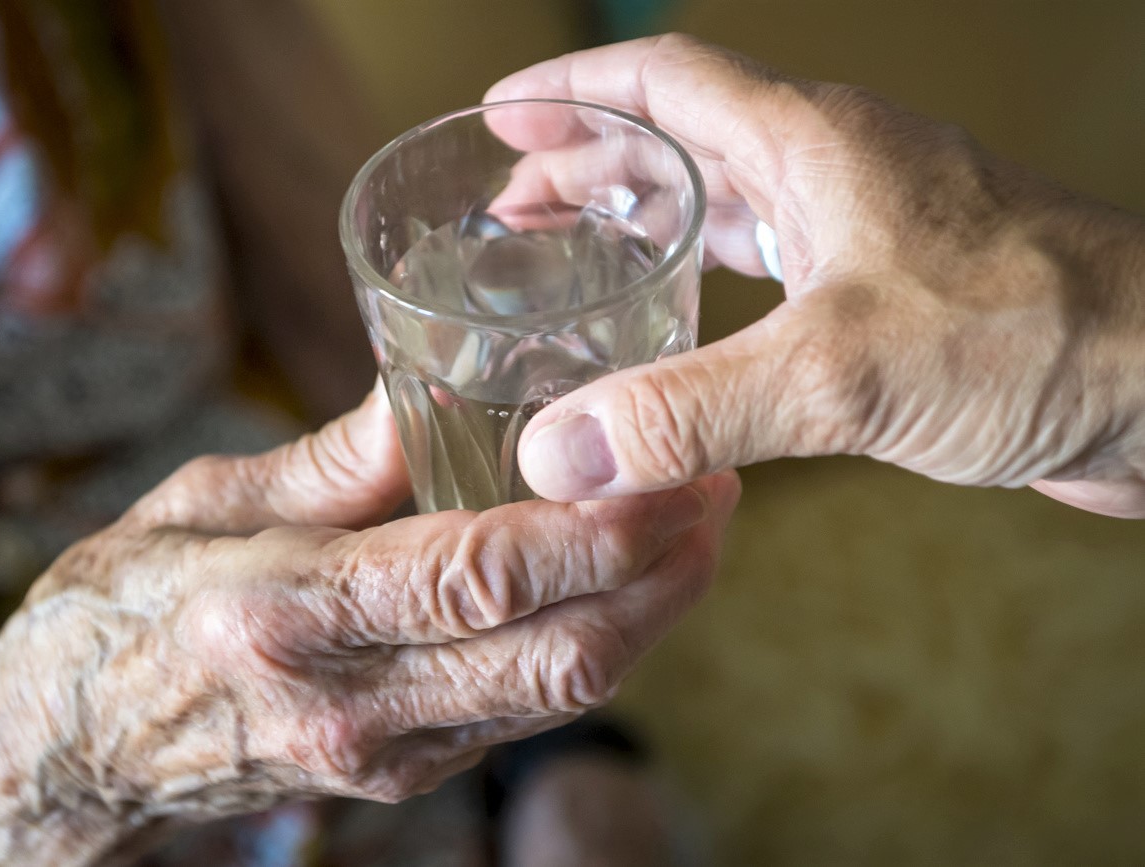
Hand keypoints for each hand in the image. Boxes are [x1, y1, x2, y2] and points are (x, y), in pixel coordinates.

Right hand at [0, 386, 737, 864]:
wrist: (77, 744)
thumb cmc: (122, 603)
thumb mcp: (204, 502)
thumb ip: (335, 458)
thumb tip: (435, 388)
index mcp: (290, 614)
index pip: (482, 576)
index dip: (599, 532)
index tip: (677, 471)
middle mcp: (350, 703)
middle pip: (557, 652)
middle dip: (661, 575)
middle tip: (716, 489)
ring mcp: (385, 754)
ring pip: (562, 692)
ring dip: (649, 613)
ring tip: (695, 527)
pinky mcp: (404, 773)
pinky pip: (528, 710)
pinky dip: (595, 646)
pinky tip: (620, 584)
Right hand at [487, 34, 1144, 517]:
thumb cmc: (1041, 337)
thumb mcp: (839, 373)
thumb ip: (689, 409)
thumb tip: (560, 451)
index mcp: (812, 145)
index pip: (665, 81)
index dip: (573, 89)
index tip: (498, 115)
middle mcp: (834, 171)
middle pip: (683, 140)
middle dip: (586, 164)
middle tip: (511, 209)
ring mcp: (867, 231)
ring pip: (726, 205)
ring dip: (643, 223)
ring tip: (572, 262)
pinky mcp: (891, 297)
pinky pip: (772, 271)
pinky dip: (707, 289)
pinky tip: (684, 335)